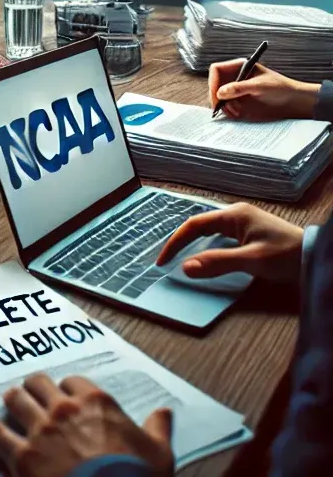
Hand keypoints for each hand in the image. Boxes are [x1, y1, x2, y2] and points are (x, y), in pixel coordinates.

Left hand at [0, 374, 173, 476]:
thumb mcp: (159, 455)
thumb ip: (157, 429)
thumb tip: (164, 412)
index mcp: (96, 403)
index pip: (73, 382)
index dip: (69, 391)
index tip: (67, 398)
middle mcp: (64, 409)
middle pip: (39, 383)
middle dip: (36, 389)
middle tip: (33, 396)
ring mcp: (40, 431)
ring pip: (15, 399)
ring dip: (12, 401)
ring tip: (10, 404)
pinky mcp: (22, 456)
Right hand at [156, 201, 304, 283]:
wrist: (319, 257)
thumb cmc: (288, 255)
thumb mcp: (251, 261)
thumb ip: (218, 263)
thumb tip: (186, 268)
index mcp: (233, 215)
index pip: (194, 225)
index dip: (175, 241)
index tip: (164, 260)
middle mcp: (236, 215)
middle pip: (200, 225)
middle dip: (182, 241)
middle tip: (169, 259)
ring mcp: (245, 223)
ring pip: (211, 232)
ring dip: (195, 244)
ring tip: (182, 258)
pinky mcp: (252, 233)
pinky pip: (221, 237)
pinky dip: (209, 247)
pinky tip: (208, 257)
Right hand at [209, 59, 319, 120]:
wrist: (295, 102)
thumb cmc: (281, 88)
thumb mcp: (260, 86)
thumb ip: (239, 88)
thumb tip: (220, 93)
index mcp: (239, 67)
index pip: (217, 70)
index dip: (213, 81)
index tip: (216, 95)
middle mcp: (235, 77)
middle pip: (215, 83)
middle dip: (216, 96)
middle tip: (220, 107)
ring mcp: (237, 89)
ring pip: (219, 96)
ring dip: (223, 105)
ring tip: (234, 111)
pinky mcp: (240, 100)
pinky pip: (226, 104)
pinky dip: (228, 110)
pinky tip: (237, 113)